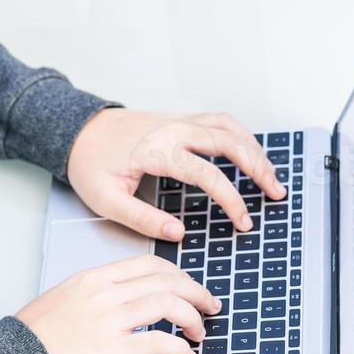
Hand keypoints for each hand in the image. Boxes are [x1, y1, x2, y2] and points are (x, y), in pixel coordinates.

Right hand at [16, 255, 220, 353]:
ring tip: (198, 331)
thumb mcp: (66, 295)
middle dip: (195, 292)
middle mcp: (105, 293)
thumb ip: (99, 291)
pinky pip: (158, 341)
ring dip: (191, 318)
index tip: (190, 286)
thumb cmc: (37, 331)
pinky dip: (179, 347)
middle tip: (208, 306)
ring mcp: (109, 320)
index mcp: (95, 278)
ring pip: (168, 305)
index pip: (149, 265)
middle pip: (166, 281)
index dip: (178, 275)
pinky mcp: (112, 349)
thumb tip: (131, 295)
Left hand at [68, 109, 285, 241]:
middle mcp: (173, 130)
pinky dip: (240, 135)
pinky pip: (218, 121)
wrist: (77, 130)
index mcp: (158, 151)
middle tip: (275, 193)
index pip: (208, 174)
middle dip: (258, 168)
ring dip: (254, 148)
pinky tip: (249, 152)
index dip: (231, 200)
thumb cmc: (90, 164)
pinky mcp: (179, 119)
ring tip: (270, 175)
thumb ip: (143, 219)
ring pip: (228, 126)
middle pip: (229, 142)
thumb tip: (178, 234)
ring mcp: (178, 121)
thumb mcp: (106, 200)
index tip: (243, 221)